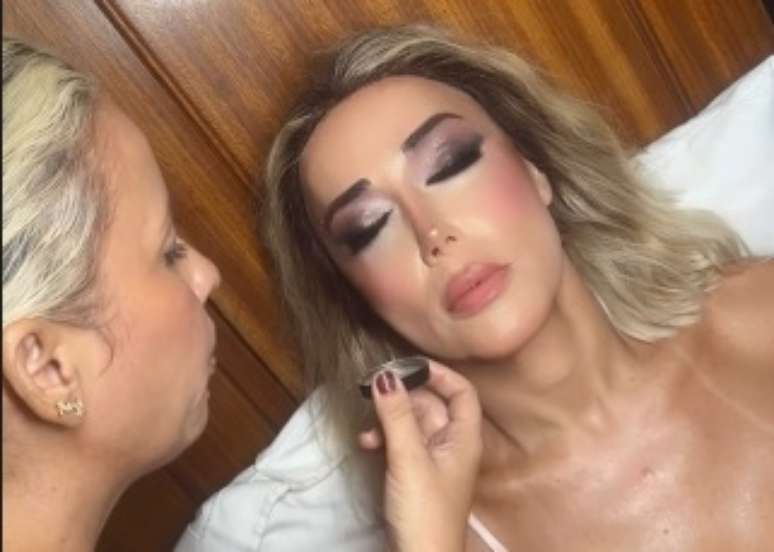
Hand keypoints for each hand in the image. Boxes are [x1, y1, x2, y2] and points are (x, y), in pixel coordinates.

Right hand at [359, 361, 481, 551]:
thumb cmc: (424, 511)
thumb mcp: (409, 459)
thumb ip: (397, 416)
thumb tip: (386, 373)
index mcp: (464, 438)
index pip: (462, 392)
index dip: (439, 374)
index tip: (407, 365)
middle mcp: (452, 445)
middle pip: (431, 405)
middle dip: (402, 398)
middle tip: (372, 390)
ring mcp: (433, 462)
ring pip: (412, 425)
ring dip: (388, 421)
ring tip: (367, 428)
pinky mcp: (414, 476)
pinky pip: (401, 445)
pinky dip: (384, 440)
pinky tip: (366, 444)